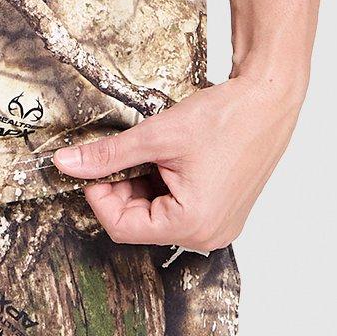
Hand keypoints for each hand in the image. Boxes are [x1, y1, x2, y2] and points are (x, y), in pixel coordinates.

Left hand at [51, 70, 303, 250]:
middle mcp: (208, 236)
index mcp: (192, 224)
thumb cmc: (225, 118)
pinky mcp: (223, 213)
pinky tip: (172, 158)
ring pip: (158, 216)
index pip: (122, 228)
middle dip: (124, 188)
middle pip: (141, 224)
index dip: (100, 196)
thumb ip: (109, 155)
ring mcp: (219, 227)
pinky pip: (180, 210)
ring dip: (145, 186)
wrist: (268, 99)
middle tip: (126, 153)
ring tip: (155, 151)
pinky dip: (166, 186)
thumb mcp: (156, 135)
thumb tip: (68, 164)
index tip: (94, 167)